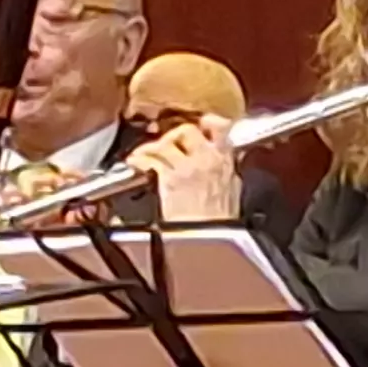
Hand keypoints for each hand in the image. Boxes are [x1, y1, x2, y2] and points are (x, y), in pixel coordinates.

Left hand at [124, 115, 239, 223]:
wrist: (208, 245)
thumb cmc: (219, 225)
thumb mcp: (232, 193)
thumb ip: (224, 173)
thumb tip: (220, 164)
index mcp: (226, 162)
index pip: (220, 127)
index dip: (206, 122)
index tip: (198, 124)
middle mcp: (208, 160)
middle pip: (187, 131)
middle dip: (173, 135)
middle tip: (165, 145)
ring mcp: (187, 168)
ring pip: (166, 143)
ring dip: (152, 147)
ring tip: (144, 155)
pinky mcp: (169, 179)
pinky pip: (150, 160)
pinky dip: (139, 159)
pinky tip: (135, 164)